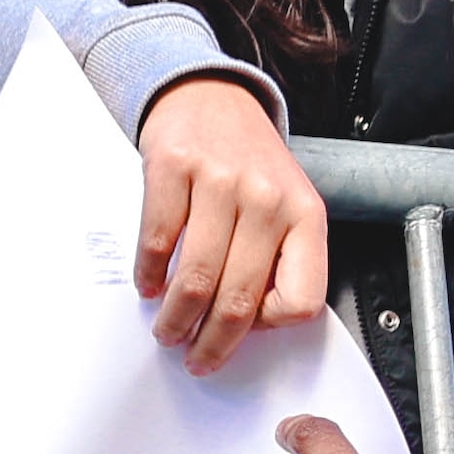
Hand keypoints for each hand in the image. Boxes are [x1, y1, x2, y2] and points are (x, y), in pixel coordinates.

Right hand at [137, 76, 328, 374]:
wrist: (212, 96)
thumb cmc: (249, 161)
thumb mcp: (287, 205)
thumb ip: (280, 258)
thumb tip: (248, 323)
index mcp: (305, 215)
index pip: (301, 299)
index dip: (270, 327)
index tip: (247, 331)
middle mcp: (267, 198)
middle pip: (239, 299)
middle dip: (211, 342)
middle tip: (196, 356)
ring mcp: (220, 181)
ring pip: (195, 279)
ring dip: (176, 319)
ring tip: (168, 330)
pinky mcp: (175, 168)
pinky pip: (158, 241)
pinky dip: (148, 275)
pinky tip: (149, 284)